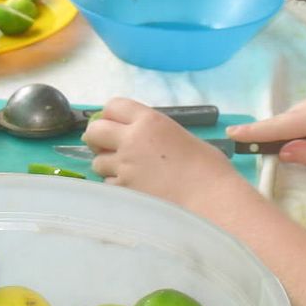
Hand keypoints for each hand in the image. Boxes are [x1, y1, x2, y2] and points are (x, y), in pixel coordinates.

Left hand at [82, 97, 240, 209]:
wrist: (211, 199)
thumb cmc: (209, 168)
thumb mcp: (183, 137)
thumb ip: (157, 134)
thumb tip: (146, 141)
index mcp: (150, 121)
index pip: (113, 106)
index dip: (111, 115)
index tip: (117, 125)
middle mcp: (132, 140)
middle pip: (94, 131)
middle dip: (98, 139)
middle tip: (109, 148)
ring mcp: (125, 167)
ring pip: (97, 162)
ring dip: (107, 166)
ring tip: (127, 173)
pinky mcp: (123, 191)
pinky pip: (108, 185)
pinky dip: (116, 187)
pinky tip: (134, 190)